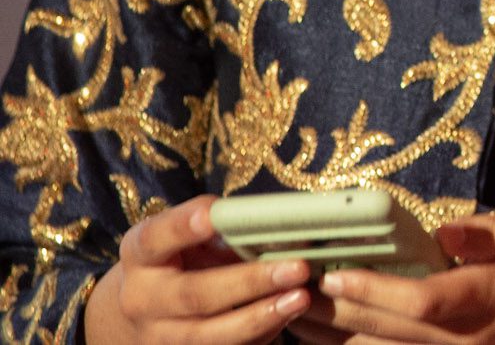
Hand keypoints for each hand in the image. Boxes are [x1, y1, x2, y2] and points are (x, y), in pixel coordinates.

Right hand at [84, 193, 311, 343]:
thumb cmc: (180, 258)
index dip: (181, 227)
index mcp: (141, 255)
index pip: (155, 238)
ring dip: (259, 317)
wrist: (144, 311)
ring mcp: (157, 337)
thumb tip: (280, 225)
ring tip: (300, 298)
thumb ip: (219, 229)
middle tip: (297, 267)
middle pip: (193, 294)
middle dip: (249, 282)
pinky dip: (258, 335)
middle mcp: (141, 299)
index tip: (210, 215)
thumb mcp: (186, 237)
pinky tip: (288, 318)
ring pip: (207, 334)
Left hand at [291, 208, 494, 344]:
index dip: (373, 290)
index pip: (422, 301)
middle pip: (389, 330)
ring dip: (341, 332)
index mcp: (489, 299)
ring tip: (304, 309)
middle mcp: (467, 337)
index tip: (337, 271)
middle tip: (300, 283)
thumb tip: (448, 230)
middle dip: (340, 308)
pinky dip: (364, 343)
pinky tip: (338, 330)